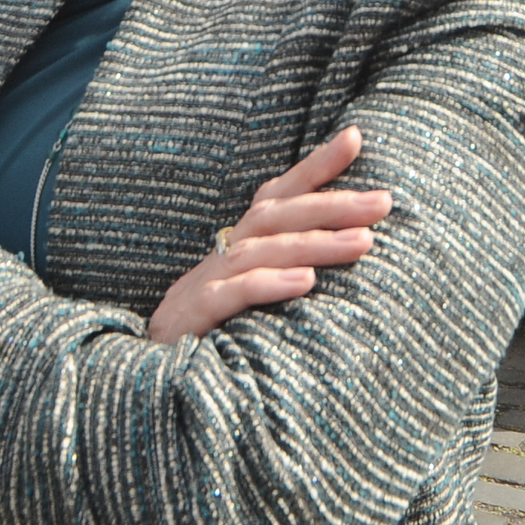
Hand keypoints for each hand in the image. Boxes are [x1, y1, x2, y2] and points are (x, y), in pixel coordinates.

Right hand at [146, 124, 391, 342]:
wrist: (142, 387)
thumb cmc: (210, 343)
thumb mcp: (253, 305)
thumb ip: (287, 277)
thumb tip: (351, 256)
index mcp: (237, 250)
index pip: (277, 198)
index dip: (314, 168)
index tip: (355, 137)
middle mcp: (219, 258)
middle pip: (275, 218)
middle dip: (331, 206)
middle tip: (382, 202)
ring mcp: (200, 287)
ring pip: (259, 252)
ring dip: (313, 244)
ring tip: (362, 243)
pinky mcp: (188, 321)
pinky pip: (227, 296)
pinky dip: (267, 285)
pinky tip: (305, 282)